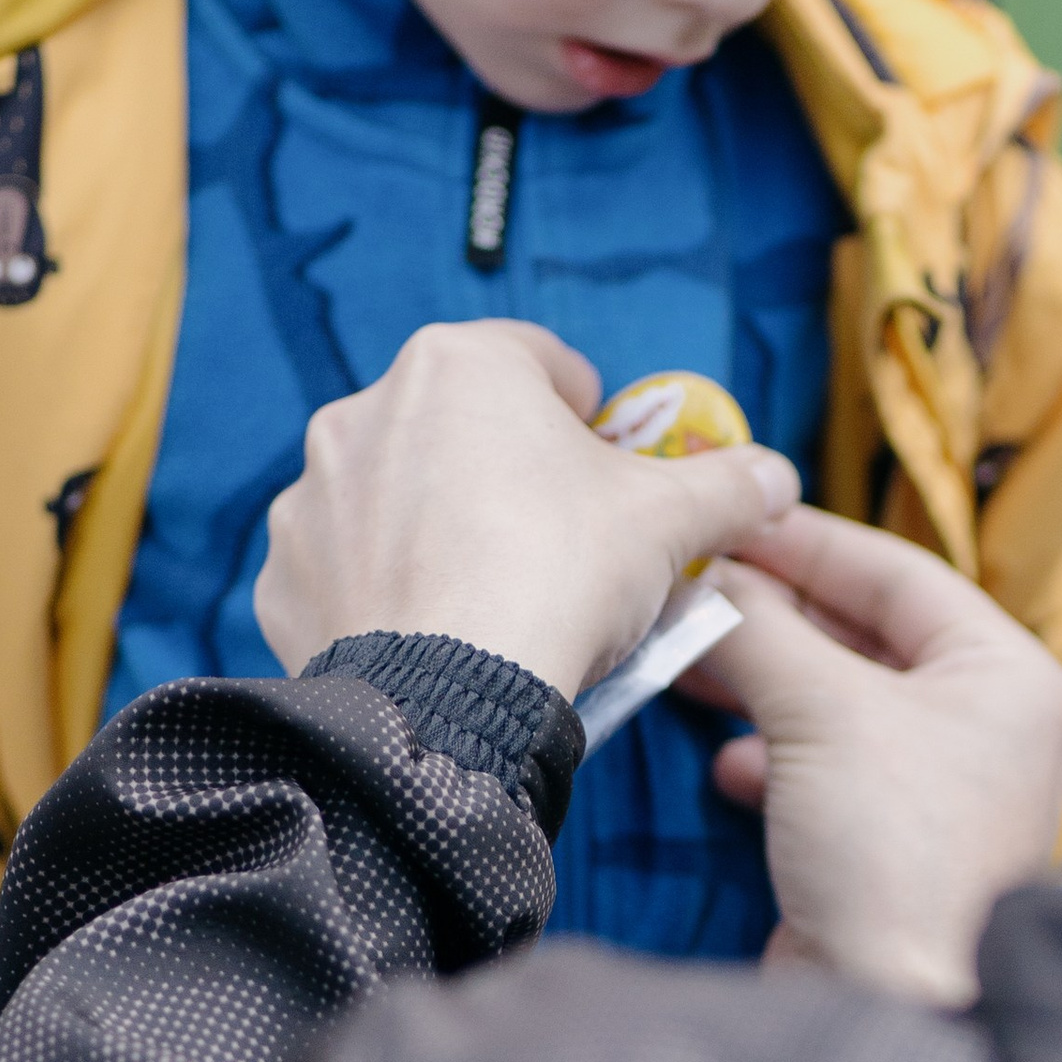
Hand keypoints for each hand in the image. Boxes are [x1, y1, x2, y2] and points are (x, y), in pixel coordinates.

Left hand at [255, 321, 798, 696]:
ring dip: (445, 527)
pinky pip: (351, 566)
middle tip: (564, 543)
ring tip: (497, 594)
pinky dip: (391, 589)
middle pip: (465, 428)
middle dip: (512, 474)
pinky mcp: (285, 570)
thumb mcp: (671, 521)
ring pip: (401, 496)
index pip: (546, 363)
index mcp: (461, 363)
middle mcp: (368, 408)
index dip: (593, 419)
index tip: (613, 474)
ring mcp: (316, 492)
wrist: (447, 697)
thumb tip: (776, 479)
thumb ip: (728, 486)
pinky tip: (437, 630)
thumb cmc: (558, 577)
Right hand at [687, 511, 1061, 1004]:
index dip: (808, 543)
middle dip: (776, 617)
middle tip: (692, 590)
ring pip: (839, 705)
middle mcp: (989, 727)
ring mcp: (941, 792)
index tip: (729, 520)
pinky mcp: (890, 849)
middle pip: (867, 637)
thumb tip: (704, 582)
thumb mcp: (821, 710)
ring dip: (764, 685)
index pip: (900, 575)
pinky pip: (826, 772)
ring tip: (692, 665)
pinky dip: (774, 759)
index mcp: (1009, 675)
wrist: (890, 1006)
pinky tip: (731, 766)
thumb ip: (759, 631)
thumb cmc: (891, 848)